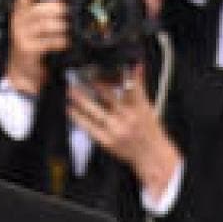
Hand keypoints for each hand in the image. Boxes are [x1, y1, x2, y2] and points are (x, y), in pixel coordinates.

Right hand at [4, 0, 65, 97]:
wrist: (22, 72)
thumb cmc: (33, 45)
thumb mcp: (36, 25)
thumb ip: (47, 11)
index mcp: (20, 11)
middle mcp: (19, 21)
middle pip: (41, 8)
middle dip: (60, 9)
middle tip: (73, 11)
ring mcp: (22, 35)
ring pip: (46, 25)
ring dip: (63, 26)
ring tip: (74, 28)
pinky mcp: (28, 49)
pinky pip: (48, 42)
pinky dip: (61, 41)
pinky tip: (68, 42)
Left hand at [66, 67, 182, 189]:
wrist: (151, 156)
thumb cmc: (149, 130)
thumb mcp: (148, 107)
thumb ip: (139, 87)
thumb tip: (136, 65)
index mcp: (140, 108)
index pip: (128, 87)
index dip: (115, 76)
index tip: (101, 68)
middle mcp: (129, 119)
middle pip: (109, 98)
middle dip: (95, 85)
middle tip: (81, 75)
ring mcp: (117, 131)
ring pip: (96, 113)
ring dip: (82, 101)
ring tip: (71, 90)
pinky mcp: (108, 142)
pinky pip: (90, 128)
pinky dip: (79, 118)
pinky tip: (71, 110)